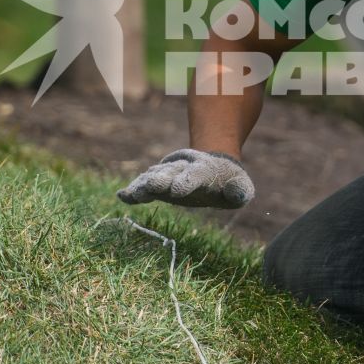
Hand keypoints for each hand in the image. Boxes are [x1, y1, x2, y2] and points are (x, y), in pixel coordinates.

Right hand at [117, 148, 254, 209]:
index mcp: (204, 169)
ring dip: (143, 185)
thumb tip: (237, 195)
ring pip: (154, 177)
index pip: (196, 174)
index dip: (187, 181)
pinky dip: (134, 191)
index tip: (177, 191)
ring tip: (131, 194)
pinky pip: (144, 185)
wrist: (212, 166)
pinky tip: (122, 196)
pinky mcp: (159, 183)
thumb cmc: (229, 182)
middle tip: (152, 185)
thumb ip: (239, 191)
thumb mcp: (241, 187)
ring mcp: (169, 174)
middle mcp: (183, 168)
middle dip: (161, 179)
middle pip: (170, 173)